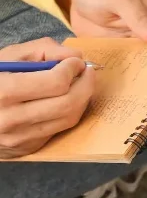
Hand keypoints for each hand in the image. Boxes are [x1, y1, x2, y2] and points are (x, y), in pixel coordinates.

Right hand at [0, 39, 93, 158]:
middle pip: (67, 103)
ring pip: (68, 119)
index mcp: (4, 91)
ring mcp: (22, 136)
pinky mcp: (29, 147)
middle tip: (88, 72)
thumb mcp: (5, 58)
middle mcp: (13, 118)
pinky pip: (60, 129)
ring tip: (83, 85)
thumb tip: (74, 55)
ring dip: (83, 100)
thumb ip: (39, 51)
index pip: (54, 83)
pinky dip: (70, 113)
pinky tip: (70, 100)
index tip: (77, 62)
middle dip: (85, 85)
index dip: (71, 70)